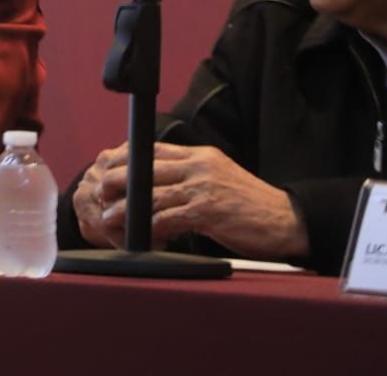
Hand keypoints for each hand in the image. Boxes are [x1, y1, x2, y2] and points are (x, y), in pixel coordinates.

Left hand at [76, 142, 308, 260]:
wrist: (287, 220)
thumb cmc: (250, 206)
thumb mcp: (219, 179)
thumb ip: (191, 176)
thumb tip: (158, 184)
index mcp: (201, 155)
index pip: (154, 150)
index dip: (126, 158)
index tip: (105, 168)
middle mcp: (200, 166)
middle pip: (146, 168)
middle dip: (118, 180)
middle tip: (99, 193)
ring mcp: (204, 187)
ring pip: (153, 194)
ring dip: (126, 208)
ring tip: (109, 217)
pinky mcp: (209, 211)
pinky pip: (169, 217)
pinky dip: (150, 227)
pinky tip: (140, 235)